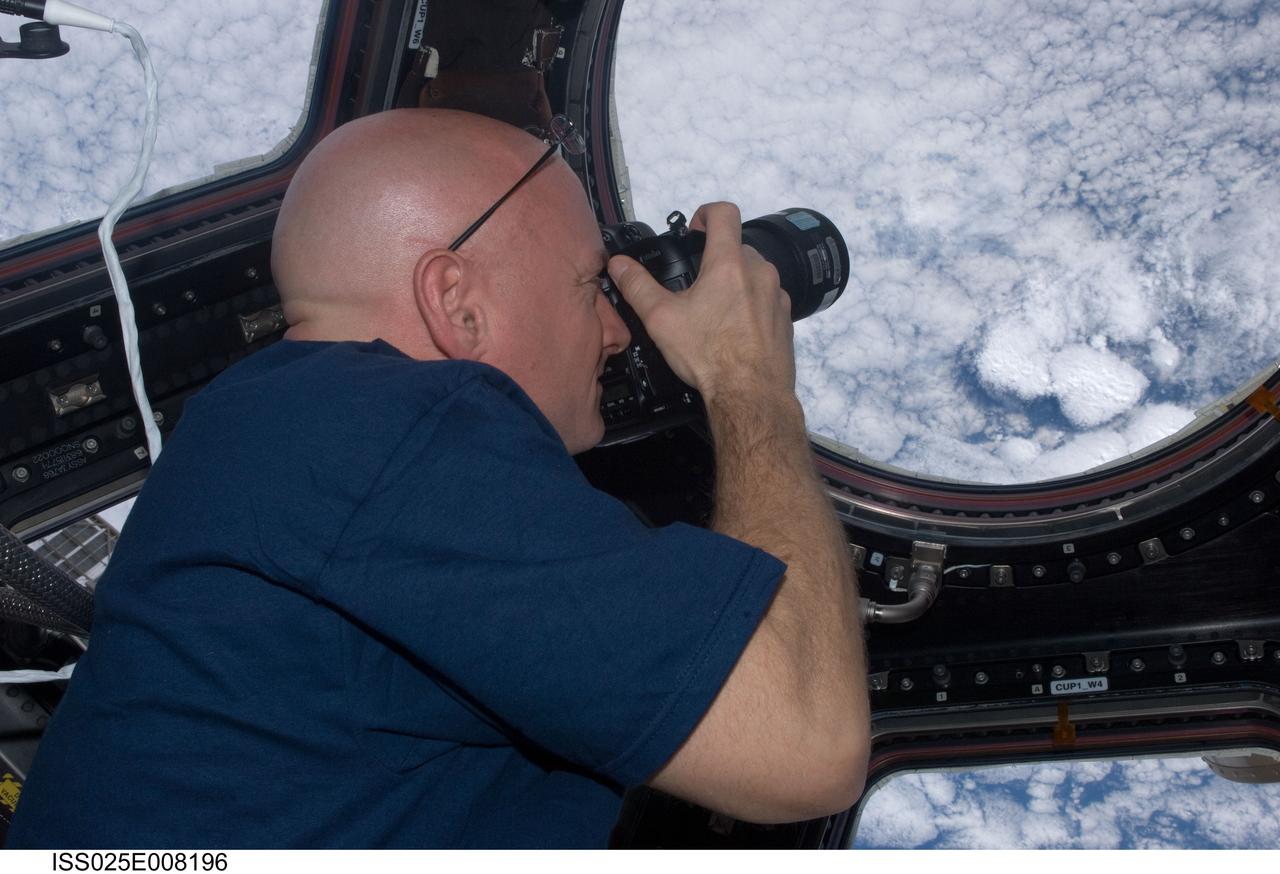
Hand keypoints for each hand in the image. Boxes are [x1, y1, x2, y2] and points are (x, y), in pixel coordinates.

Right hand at [606, 202, 795, 401]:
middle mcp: (760, 273)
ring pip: (755, 275)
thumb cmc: (710, 356)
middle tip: (697, 286)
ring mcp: (777, 296)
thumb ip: (637, 286)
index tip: (695, 229)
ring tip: (715, 313)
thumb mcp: (661, 319)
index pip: (724, 213)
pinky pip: (767, 300)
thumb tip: (619, 265)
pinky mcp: (786, 319)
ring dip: (736, 284)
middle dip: (717, 260)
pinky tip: (735, 332)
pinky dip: (751, 307)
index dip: (706, 213)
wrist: (751, 394)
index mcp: (729, 264)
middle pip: (738, 248)